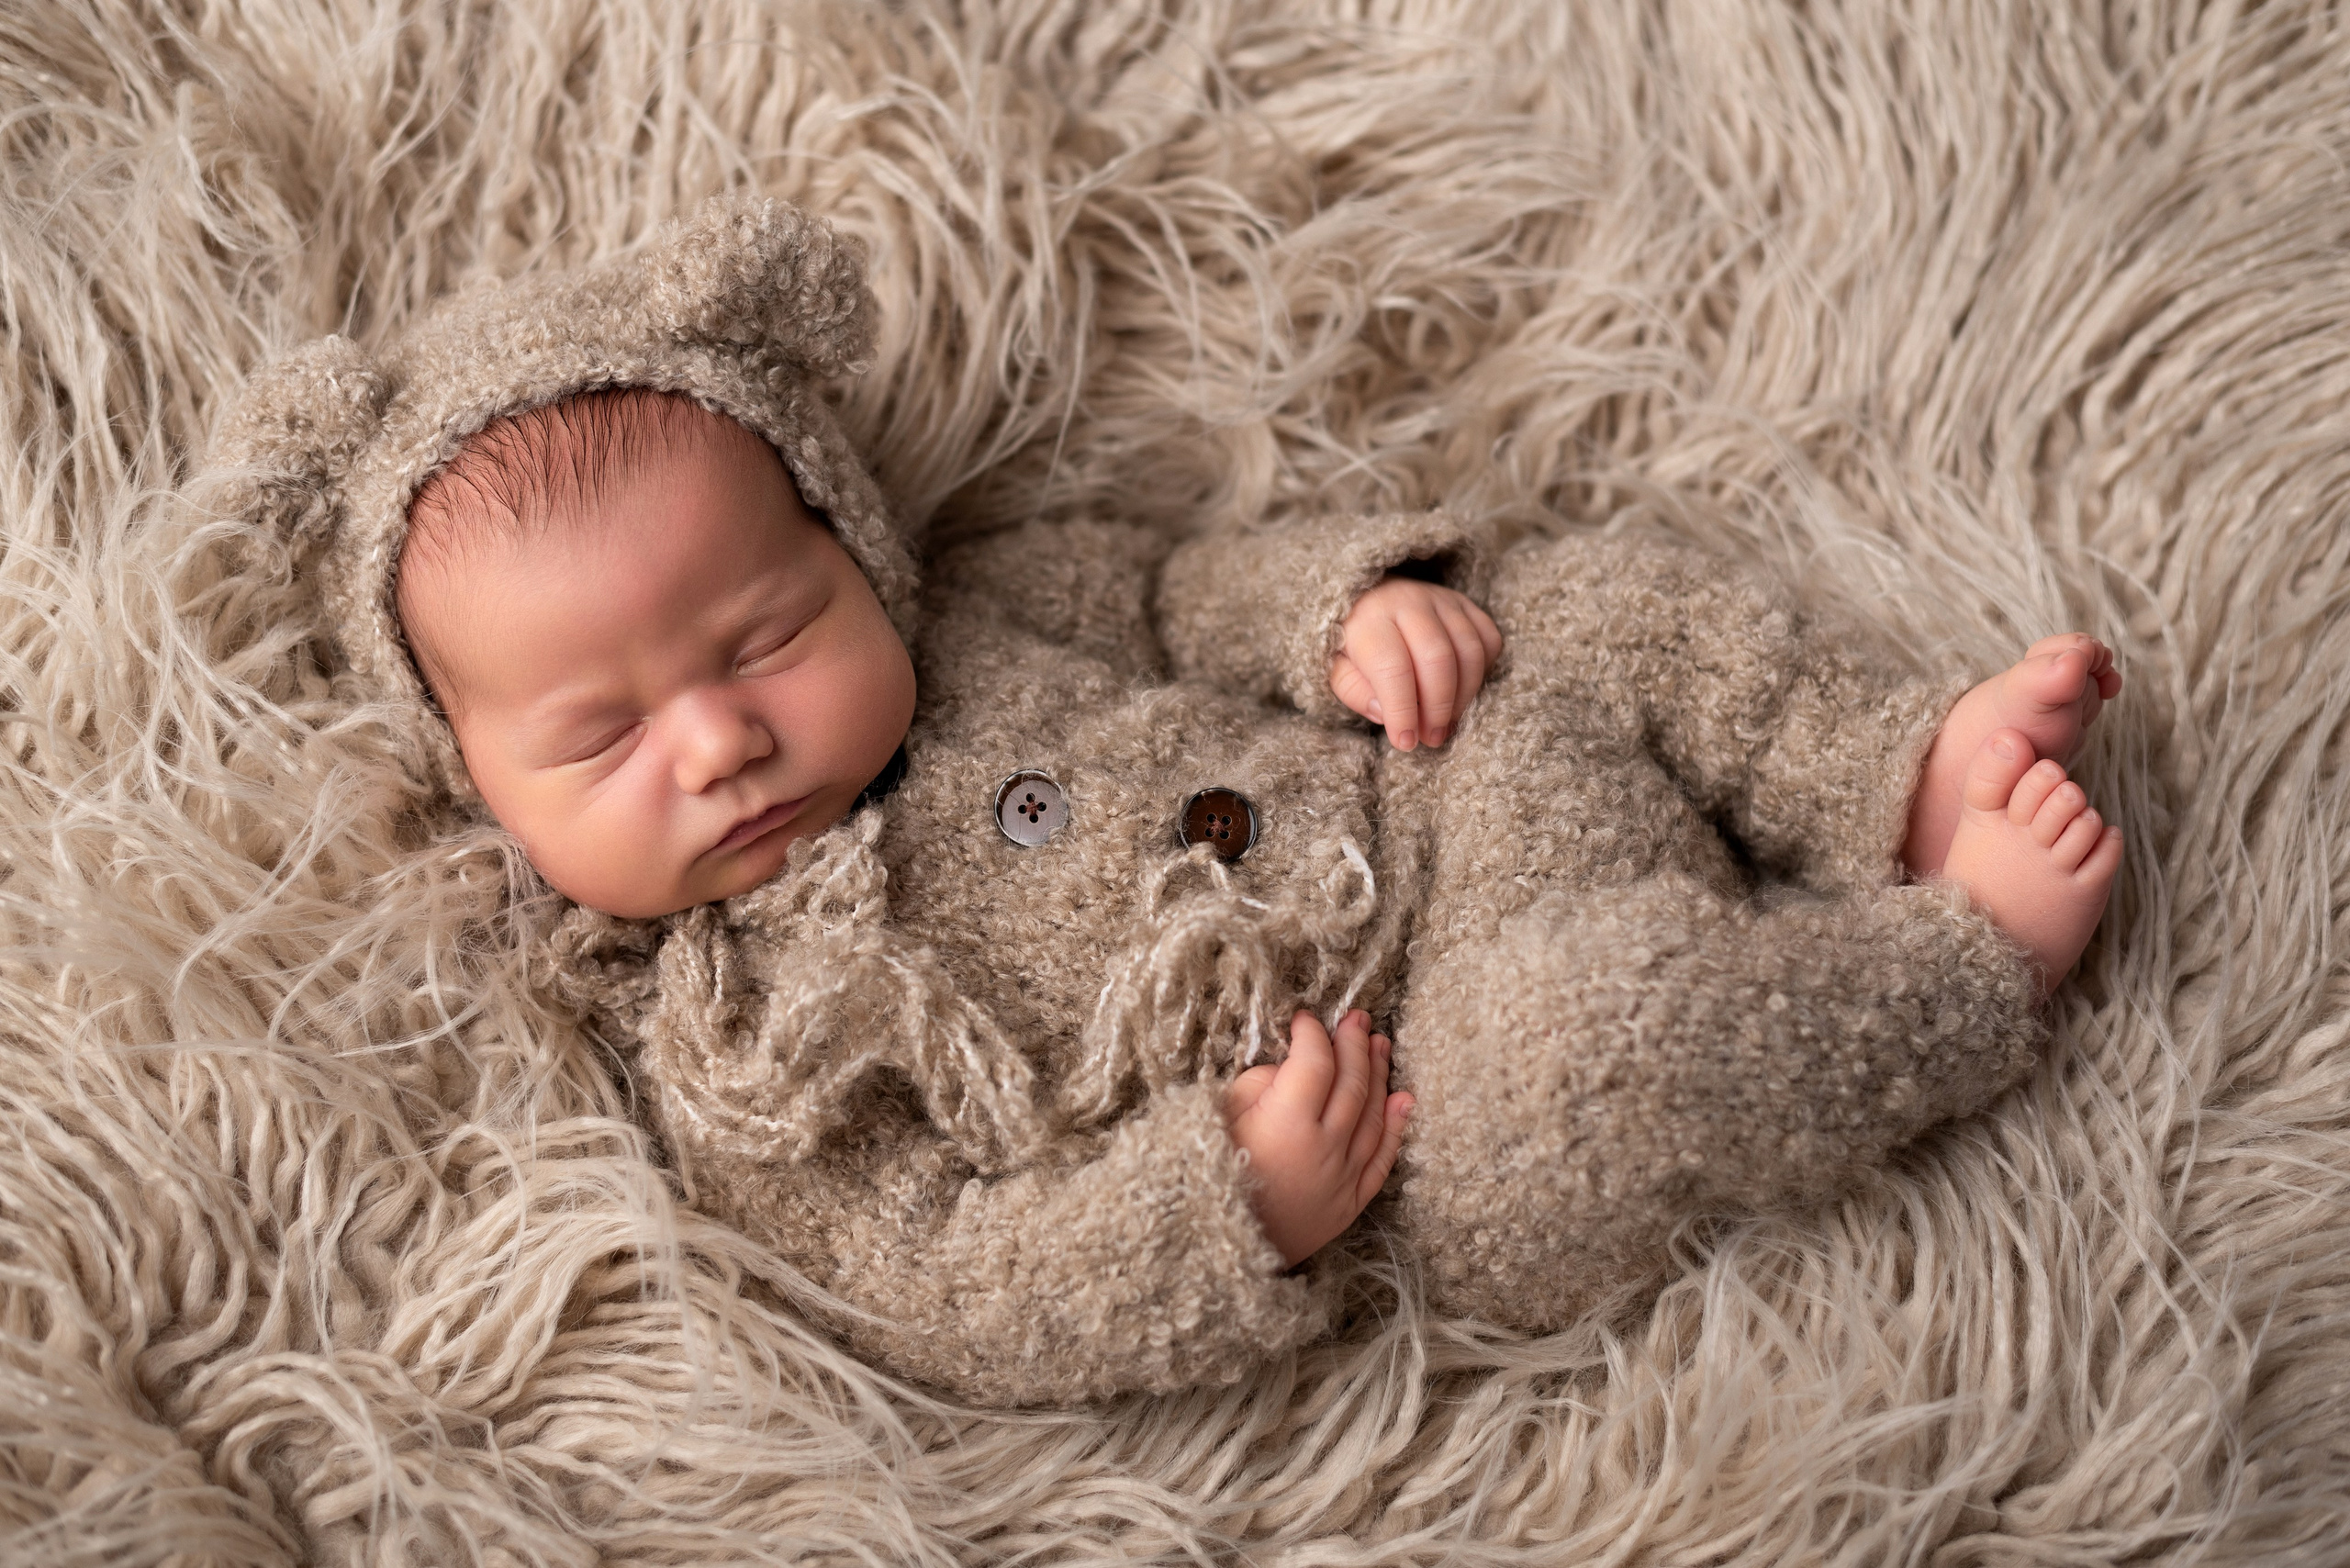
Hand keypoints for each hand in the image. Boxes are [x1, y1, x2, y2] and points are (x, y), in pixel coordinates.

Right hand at [1222, 1009, 1413, 1266]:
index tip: (1305, 1019)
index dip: (1312, 1034)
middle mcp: (1324, 1146)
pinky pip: (1382, 1159)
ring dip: (1379, 1075)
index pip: (1314, 1063)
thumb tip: (1290, 1068)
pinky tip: (1403, 1099)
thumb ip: (1257, 1085)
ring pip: (1373, 1115)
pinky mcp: (1350, 1203)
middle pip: (1350, 1083)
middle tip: (1357, 1018)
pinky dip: (1395, 1126)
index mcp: (1286, 1122)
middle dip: (1354, 1044)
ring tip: (1380, 1044)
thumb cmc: (1206, 1178)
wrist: (1219, 1251)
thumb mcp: (1218, 1120)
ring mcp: (1342, 1176)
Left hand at [1329, 576, 1503, 749]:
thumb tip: (1385, 713)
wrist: (1370, 598)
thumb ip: (1355, 692)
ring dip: (1463, 697)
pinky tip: (1461, 691)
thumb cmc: (1354, 644)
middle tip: (1431, 737)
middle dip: (1438, 708)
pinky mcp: (1466, 604)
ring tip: (1446, 724)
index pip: (1393, 668)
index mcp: (1370, 619)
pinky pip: (1488, 640)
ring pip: (1469, 652)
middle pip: (1439, 659)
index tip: (1405, 741)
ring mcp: (1442, 600)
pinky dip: (1482, 673)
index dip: (1402, 711)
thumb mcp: (1338, 670)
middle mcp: (1409, 602)